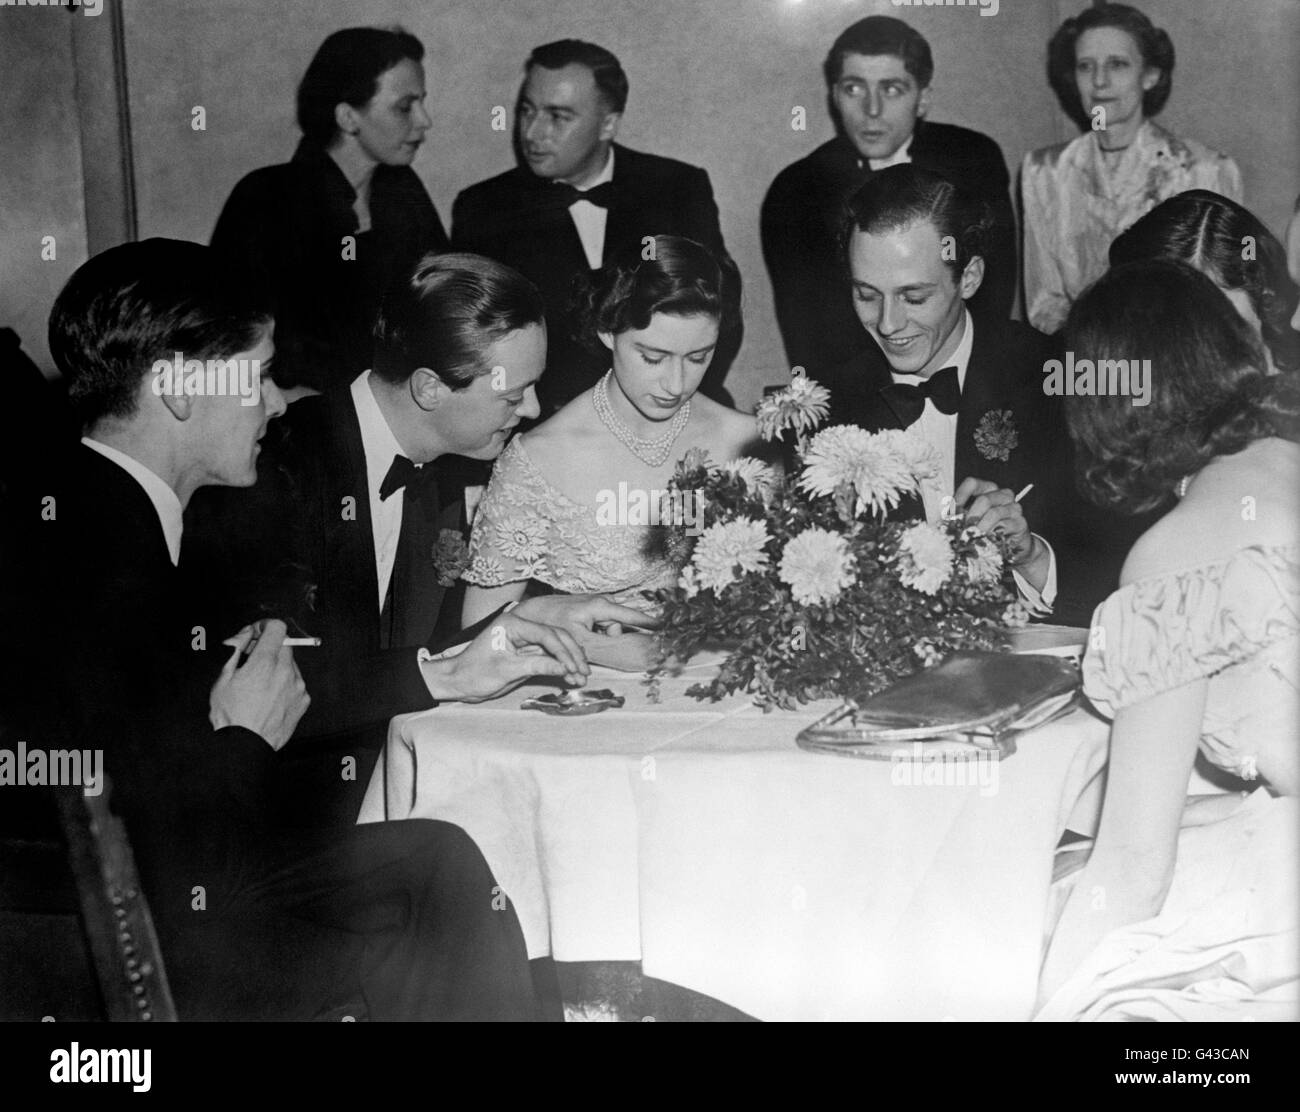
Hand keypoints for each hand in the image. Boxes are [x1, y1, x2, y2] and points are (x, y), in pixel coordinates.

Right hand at [209, 619, 309, 750]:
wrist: (246, 746)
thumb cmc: (230, 715)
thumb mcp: (223, 678)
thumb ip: (235, 649)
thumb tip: (246, 632)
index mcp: (266, 662)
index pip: (277, 628)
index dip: (266, 627)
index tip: (257, 634)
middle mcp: (286, 671)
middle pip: (284, 645)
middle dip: (269, 648)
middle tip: (253, 661)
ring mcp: (298, 686)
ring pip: (291, 664)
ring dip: (278, 667)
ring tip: (260, 686)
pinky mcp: (304, 700)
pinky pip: (296, 683)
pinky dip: (285, 684)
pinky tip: (269, 698)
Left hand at [422, 613, 590, 702]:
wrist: (458, 681)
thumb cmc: (474, 673)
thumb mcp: (506, 670)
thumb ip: (536, 666)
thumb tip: (565, 668)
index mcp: (513, 624)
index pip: (546, 634)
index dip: (563, 651)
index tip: (574, 667)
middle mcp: (521, 627)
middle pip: (555, 636)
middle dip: (572, 655)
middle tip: (584, 672)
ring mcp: (525, 639)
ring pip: (556, 646)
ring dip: (569, 661)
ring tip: (582, 677)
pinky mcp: (527, 651)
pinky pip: (549, 656)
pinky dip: (561, 666)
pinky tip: (571, 675)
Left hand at [514, 594, 658, 636]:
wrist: (533, 611)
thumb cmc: (553, 622)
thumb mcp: (578, 640)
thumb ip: (603, 648)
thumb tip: (623, 658)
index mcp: (601, 606)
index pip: (631, 615)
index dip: (649, 622)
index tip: (666, 625)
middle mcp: (602, 602)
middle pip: (619, 627)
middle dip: (610, 641)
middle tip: (591, 648)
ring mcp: (596, 605)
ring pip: (610, 629)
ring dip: (600, 640)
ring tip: (581, 643)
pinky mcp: (591, 610)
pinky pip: (602, 626)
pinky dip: (595, 635)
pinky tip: (581, 639)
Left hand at [953, 477, 1040, 566]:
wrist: (1011, 545)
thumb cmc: (987, 529)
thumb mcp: (970, 520)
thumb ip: (959, 517)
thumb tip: (943, 520)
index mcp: (988, 489)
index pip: (972, 483)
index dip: (959, 496)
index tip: (950, 513)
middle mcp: (1003, 495)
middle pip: (983, 500)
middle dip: (969, 518)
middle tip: (961, 531)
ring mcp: (1014, 507)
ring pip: (994, 513)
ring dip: (980, 528)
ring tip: (972, 538)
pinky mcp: (1020, 522)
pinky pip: (1004, 526)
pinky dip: (992, 535)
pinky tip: (985, 541)